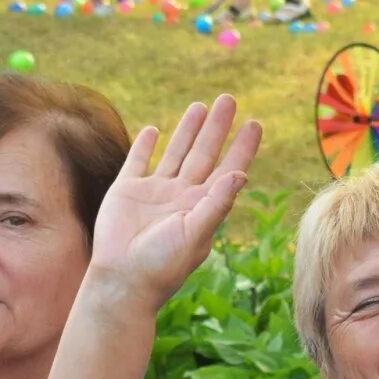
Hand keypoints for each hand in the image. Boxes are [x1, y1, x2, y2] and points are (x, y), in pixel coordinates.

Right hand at [90, 96, 261, 308]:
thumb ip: (216, 203)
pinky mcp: (127, 191)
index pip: (228, 169)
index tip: (256, 123)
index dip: (242, 147)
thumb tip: (242, 174)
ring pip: (175, 152)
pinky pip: (138, 162)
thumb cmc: (162, 264)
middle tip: (229, 99)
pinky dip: (145, 145)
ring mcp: (154, 193)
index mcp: (202, 206)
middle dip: (217, 127)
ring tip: (200, 105)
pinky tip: (153, 130)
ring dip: (187, 130)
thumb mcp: (195, 234)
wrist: (122, 279)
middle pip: (204, 153)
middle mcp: (181, 196)